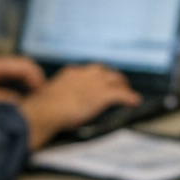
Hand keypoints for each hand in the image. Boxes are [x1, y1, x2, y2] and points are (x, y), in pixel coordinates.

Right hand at [19, 64, 140, 148]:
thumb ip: (58, 97)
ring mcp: (96, 83)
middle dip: (113, 78)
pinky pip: (122, 94)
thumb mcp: (50, 97)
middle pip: (105, 71)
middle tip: (117, 84)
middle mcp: (86, 74)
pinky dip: (129, 98)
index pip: (89, 71)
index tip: (98, 81)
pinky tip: (134, 101)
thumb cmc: (44, 107)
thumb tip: (55, 105)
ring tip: (128, 91)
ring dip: (123, 85)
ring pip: (116, 80)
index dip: (96, 77)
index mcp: (72, 73)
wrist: (48, 109)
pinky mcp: (104, 94)